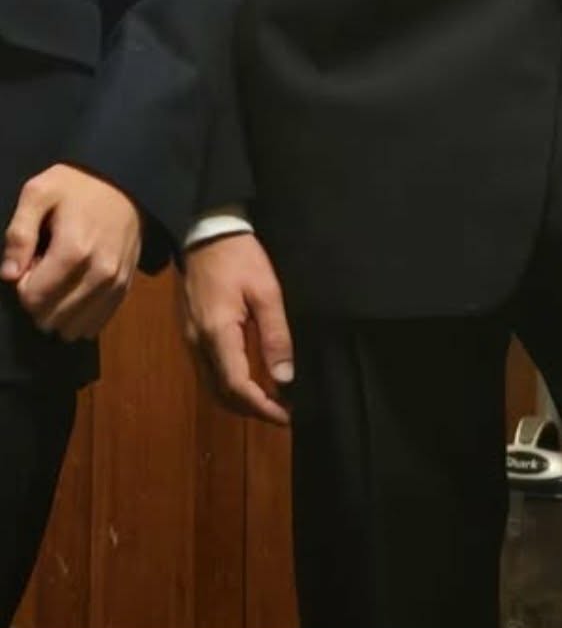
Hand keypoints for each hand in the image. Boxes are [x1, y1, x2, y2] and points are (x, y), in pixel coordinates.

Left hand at [2, 164, 142, 340]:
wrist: (124, 181)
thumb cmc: (77, 186)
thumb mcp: (39, 193)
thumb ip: (19, 232)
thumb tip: (9, 274)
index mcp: (74, 250)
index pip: (32, 299)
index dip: (23, 283)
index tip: (32, 260)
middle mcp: (99, 273)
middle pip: (50, 318)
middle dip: (39, 300)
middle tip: (45, 269)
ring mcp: (115, 284)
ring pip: (72, 328)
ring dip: (59, 310)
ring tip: (62, 280)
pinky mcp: (125, 289)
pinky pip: (95, 325)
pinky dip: (79, 317)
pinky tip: (76, 293)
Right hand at [182, 233, 292, 424]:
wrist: (204, 231)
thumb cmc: (239, 256)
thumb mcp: (266, 291)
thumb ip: (275, 336)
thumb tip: (284, 378)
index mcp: (217, 334)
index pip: (237, 387)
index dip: (262, 407)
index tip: (287, 416)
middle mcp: (197, 344)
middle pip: (222, 395)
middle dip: (252, 410)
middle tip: (283, 413)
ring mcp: (190, 340)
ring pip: (212, 387)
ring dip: (240, 401)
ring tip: (271, 401)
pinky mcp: (190, 334)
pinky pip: (208, 372)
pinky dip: (230, 385)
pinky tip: (250, 380)